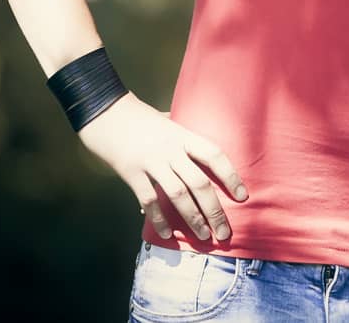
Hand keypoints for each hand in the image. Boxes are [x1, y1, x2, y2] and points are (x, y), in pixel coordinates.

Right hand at [76, 92, 249, 241]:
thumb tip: (199, 151)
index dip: (231, 176)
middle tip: (224, 232)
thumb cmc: (139, 117)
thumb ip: (183, 135)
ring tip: (204, 237)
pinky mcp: (130, 172)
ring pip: (178, 194)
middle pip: (199, 182)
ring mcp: (151, 161)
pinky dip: (159, 219)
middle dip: (214, 210)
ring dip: (192, 218)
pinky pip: (149, 200)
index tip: (243, 197)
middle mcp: (171, 149)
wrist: (104, 112)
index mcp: (183, 135)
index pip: (215, 156)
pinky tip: (167, 234)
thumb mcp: (168, 120)